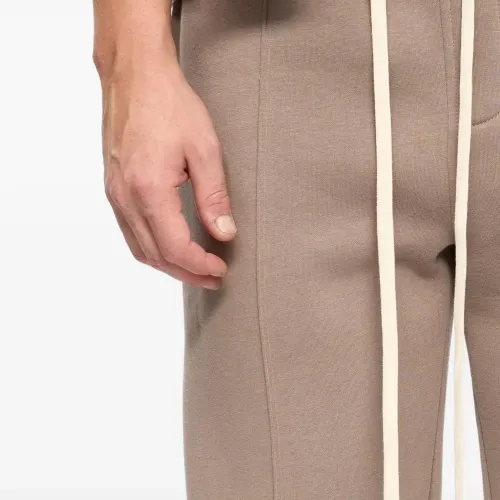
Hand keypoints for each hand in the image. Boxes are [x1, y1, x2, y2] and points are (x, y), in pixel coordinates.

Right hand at [99, 56, 235, 289]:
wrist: (134, 75)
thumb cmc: (170, 104)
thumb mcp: (205, 149)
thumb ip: (215, 196)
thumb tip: (224, 234)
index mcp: (149, 189)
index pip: (175, 248)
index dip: (200, 265)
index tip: (221, 269)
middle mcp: (126, 198)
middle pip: (156, 256)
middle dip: (187, 273)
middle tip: (213, 278)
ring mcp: (115, 194)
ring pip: (140, 249)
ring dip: (168, 265)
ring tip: (195, 268)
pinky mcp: (113, 188)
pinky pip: (130, 233)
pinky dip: (152, 249)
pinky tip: (170, 246)